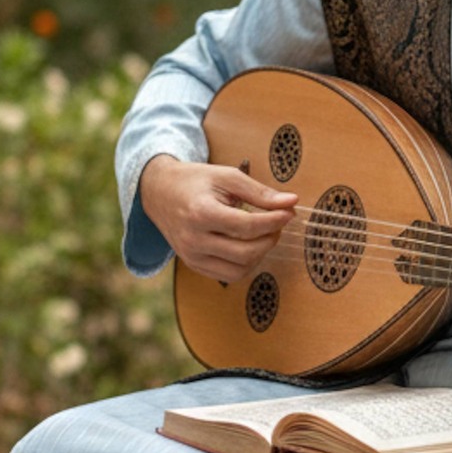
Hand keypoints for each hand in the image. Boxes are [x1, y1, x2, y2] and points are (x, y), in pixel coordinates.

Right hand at [139, 155, 296, 283]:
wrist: (159, 192)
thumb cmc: (195, 181)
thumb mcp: (227, 177)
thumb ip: (260, 192)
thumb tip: (291, 202)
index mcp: (200, 213)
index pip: (247, 226)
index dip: (274, 221)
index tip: (289, 211)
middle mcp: (193, 240)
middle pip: (246, 252)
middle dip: (270, 238)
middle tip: (278, 222)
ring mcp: (192, 256)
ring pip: (239, 270)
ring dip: (260, 254)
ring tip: (263, 233)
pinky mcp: (194, 265)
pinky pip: (228, 275)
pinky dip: (245, 263)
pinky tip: (248, 244)